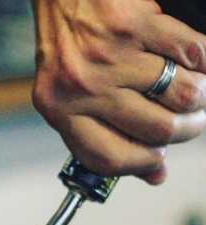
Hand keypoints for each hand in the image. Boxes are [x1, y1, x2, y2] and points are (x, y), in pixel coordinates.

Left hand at [31, 0, 205, 184]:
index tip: (158, 160)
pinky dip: (205, 61)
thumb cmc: (65, 51)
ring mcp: (109, 55)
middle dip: (186, 130)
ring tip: (198, 93)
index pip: (110, 158)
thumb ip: (105, 137)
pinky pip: (191, 51)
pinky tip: (198, 63)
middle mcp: (82, 86)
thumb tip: (156, 174)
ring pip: (182, 94)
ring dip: (201, 98)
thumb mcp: (68, 100)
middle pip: (157, 129)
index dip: (142, 165)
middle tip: (191, 122)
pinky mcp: (134, 23)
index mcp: (61, 112)